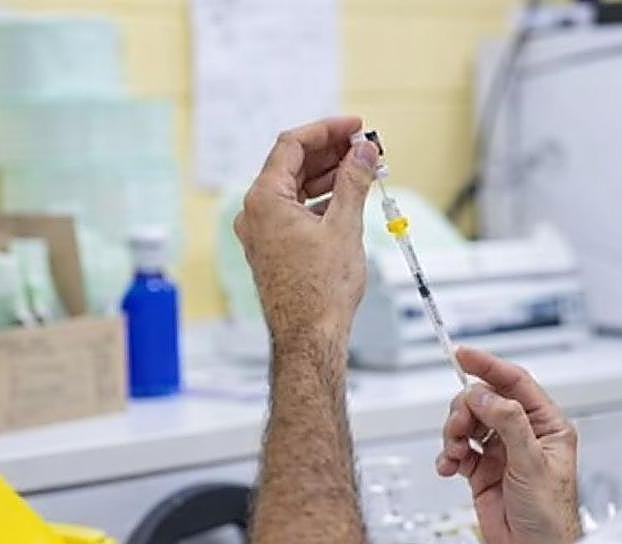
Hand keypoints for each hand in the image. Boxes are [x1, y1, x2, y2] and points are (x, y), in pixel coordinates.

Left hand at [234, 116, 378, 348]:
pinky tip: (347, 200)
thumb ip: (353, 181)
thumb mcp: (344, 226)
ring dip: (329, 177)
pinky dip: (321, 201)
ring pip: (296, 189)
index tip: (356, 127)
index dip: (327, 131)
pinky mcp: (273, 249)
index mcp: (264, 199)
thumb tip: (363, 151)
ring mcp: (263, 232)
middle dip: (332, 154)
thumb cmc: (320, 291)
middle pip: (293, 165)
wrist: (309, 337)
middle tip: (365, 147)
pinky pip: (296, 212)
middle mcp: (256, 212)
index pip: (292, 145)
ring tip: (363, 171)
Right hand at [437, 346, 581, 543]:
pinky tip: (449, 467)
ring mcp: (502, 452)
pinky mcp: (482, 471)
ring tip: (455, 454)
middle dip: (465, 410)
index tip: (462, 355)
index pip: (516, 383)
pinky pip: (458, 450)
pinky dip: (448, 456)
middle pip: (484, 401)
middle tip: (459, 429)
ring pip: (468, 423)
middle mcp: (523, 434)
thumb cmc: (550, 517)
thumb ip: (509, 426)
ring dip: (454, 434)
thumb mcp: (533, 464)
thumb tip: (487, 397)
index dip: (488, 366)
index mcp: (547, 425)